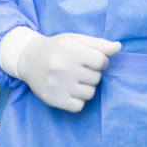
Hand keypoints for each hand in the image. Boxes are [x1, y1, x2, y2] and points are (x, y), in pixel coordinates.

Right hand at [0, 29, 120, 111]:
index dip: (100, 61)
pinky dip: (77, 100)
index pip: (101, 61)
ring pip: (89, 93)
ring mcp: (57, 84)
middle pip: (96, 78)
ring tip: (74, 79)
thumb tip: (118, 47)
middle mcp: (62, 66)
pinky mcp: (53, 99)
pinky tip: (69, 90)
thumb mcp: (75, 39)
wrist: (28, 58)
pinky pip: (79, 106)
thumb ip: (98, 44)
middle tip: (79, 69)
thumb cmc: (56, 47)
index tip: (91, 60)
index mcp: (69, 48)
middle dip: (92, 74)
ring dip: (86, 87)